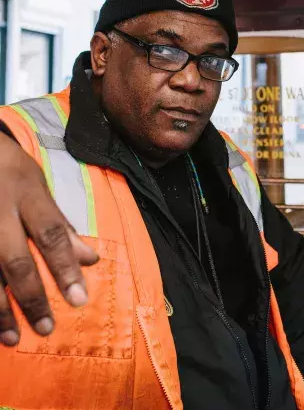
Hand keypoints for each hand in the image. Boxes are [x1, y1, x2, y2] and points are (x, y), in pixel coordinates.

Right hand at [0, 132, 98, 346]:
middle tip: (46, 328)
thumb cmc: (7, 170)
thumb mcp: (37, 185)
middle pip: (15, 260)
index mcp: (26, 194)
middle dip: (32, 297)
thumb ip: (60, 223)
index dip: (65, 267)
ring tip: (12, 338)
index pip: (51, 234)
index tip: (79, 299)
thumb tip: (91, 259)